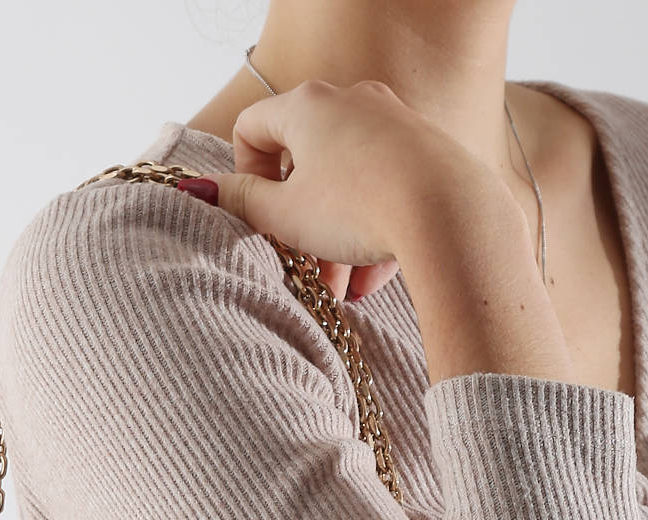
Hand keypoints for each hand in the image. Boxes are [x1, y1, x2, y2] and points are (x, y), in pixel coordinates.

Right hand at [207, 79, 496, 304]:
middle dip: (299, 224)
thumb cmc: (361, 209)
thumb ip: (241, 203)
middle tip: (302, 268)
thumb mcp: (287, 216)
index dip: (245, 176)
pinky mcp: (428, 152)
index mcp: (308, 105)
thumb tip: (197, 190)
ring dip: (336, 239)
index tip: (259, 215)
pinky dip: (374, 231)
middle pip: (306, 164)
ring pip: (349, 185)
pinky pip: (387, 191)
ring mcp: (394, 123)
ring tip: (341, 292)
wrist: (450, 215)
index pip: (252, 127)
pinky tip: (373, 283)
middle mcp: (351, 100)